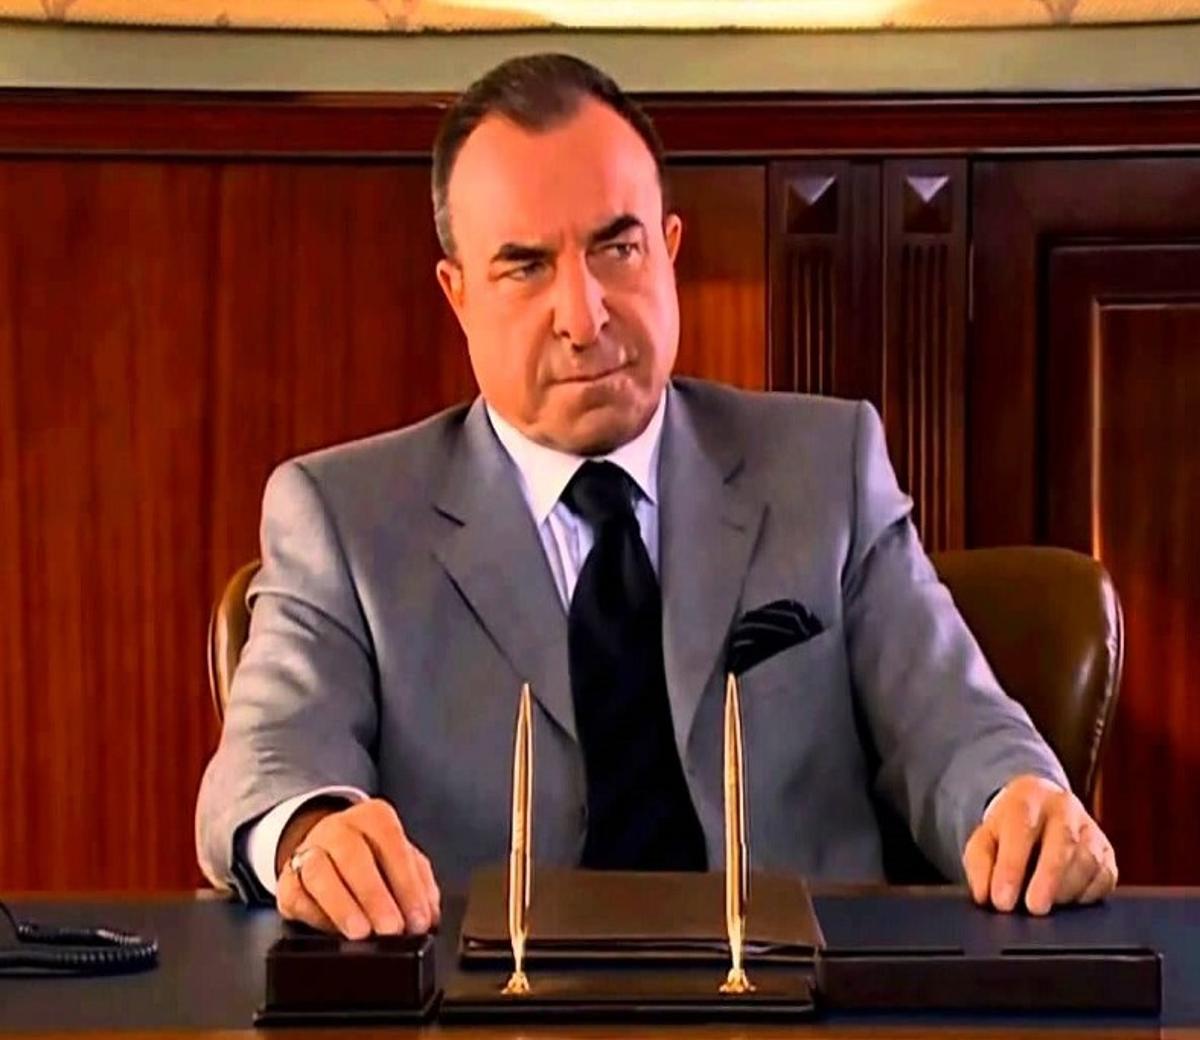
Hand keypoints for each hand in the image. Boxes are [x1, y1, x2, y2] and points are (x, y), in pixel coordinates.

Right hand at [275, 798, 440, 939]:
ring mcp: (308, 851)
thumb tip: (427, 914)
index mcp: (373, 818)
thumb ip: (420, 885)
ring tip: (361, 932)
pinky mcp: (287, 881)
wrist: (329, 851)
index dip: (406, 883)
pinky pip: (296, 897)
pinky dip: (315, 916)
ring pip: (319, 873)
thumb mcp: (402, 862)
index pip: (391, 843)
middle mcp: (338, 829)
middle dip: (374, 895)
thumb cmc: (373, 858)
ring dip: (342, 906)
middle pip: (353, 855)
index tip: (418, 918)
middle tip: (391, 928)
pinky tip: (333, 930)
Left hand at [962, 774, 1116, 914]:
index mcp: (1027, 799)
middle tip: (1033, 909)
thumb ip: (979, 864)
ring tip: (1046, 904)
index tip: (1002, 901)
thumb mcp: (984, 838)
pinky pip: (1104, 877)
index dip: (1011, 868)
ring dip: (1066, 890)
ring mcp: (1090, 828)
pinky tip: (1066, 899)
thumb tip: (984, 895)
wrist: (1039, 807)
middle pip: (1062, 843)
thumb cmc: (1009, 828)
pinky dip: (1086, 894)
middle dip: (1047, 880)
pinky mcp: (1108, 851)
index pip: (1021, 830)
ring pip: (1087, 861)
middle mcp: (1063, 808)